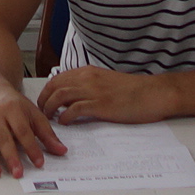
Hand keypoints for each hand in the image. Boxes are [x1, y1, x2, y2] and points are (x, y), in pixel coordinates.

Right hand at [0, 87, 67, 177]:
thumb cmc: (14, 105)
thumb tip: (61, 151)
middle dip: (11, 156)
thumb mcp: (33, 113)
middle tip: (18, 173)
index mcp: (13, 109)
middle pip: (3, 138)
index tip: (39, 162)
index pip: (23, 131)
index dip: (31, 147)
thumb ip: (47, 133)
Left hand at [37, 67, 176, 126]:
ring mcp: (94, 91)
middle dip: (43, 99)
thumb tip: (75, 96)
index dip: (47, 91)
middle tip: (41, 113)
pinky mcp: (101, 105)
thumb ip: (90, 85)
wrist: (153, 93)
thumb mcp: (107, 81)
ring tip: (49, 119)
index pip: (58, 78)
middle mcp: (88, 78)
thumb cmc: (133, 90)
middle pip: (55, 86)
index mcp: (88, 72)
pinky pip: (75, 109)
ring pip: (60, 95)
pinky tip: (65, 123)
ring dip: (50, 108)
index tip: (44, 102)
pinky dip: (65, 116)